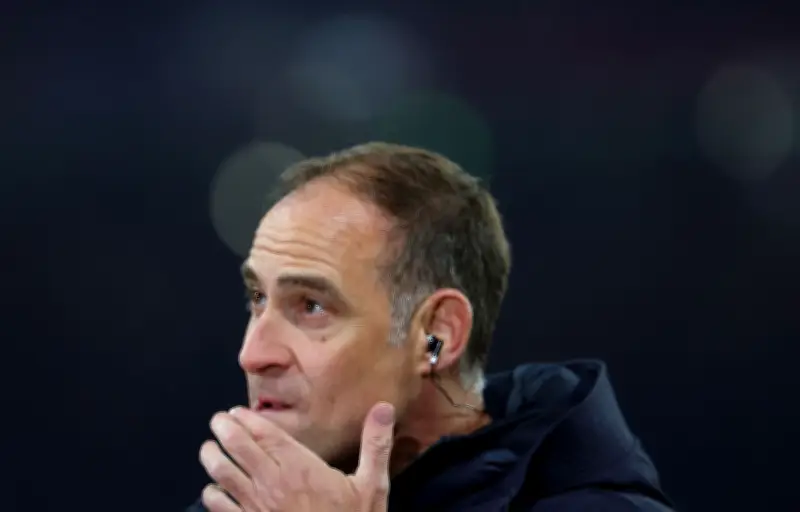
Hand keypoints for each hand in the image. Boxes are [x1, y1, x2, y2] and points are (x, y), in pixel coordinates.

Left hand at [199, 402, 394, 511]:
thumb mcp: (372, 486)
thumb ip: (375, 445)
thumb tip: (384, 408)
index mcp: (300, 468)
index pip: (265, 435)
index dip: (246, 420)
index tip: (236, 411)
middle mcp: (272, 484)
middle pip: (237, 448)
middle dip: (223, 430)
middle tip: (218, 421)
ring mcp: (256, 507)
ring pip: (222, 475)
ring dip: (211, 458)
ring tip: (208, 448)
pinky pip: (219, 507)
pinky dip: (211, 494)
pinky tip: (212, 489)